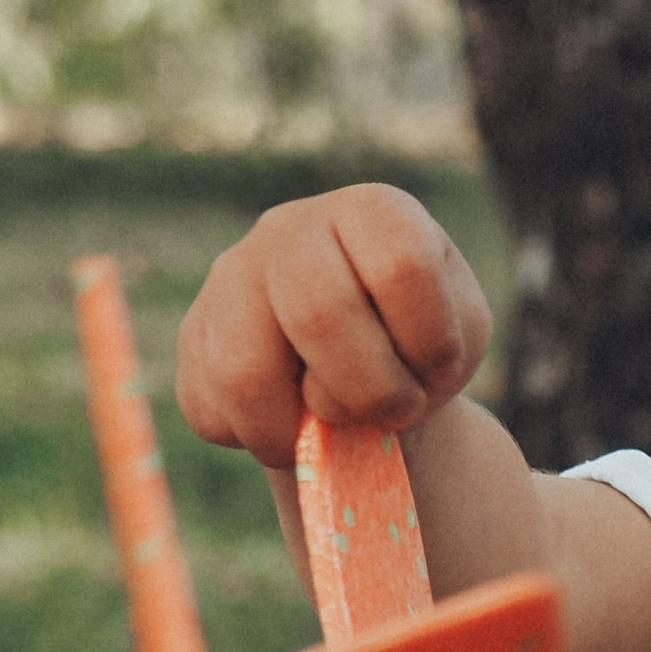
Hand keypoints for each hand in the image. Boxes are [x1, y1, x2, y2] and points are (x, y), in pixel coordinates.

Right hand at [176, 186, 493, 462]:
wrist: (368, 374)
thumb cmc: (418, 349)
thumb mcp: (456, 342)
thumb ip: (432, 354)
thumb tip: (336, 397)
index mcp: (373, 211)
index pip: (402, 266)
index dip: (429, 345)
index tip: (433, 372)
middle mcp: (291, 227)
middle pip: (319, 314)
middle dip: (368, 392)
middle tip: (389, 414)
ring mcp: (231, 276)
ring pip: (247, 373)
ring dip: (305, 431)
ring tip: (335, 431)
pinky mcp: (193, 335)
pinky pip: (214, 411)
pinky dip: (265, 440)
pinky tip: (294, 424)